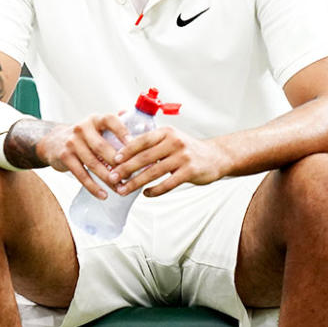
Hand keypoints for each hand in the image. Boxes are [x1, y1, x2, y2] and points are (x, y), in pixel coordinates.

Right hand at [36, 113, 130, 198]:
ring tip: (121, 189)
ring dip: (108, 179)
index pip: (110, 120)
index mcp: (94, 120)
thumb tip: (135, 117)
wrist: (53, 142)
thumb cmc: (83, 137)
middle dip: (118, 163)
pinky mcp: (65, 156)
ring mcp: (72, 142)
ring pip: (93, 163)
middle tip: (131, 176)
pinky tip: (103, 195)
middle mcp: (82, 128)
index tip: (134, 145)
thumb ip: (114, 123)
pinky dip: (93, 187)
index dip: (122, 132)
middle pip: (102, 147)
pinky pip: (81, 174)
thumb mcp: (96, 126)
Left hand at [108, 127, 228, 197]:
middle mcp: (174, 142)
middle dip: (125, 168)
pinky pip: (168, 184)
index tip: (113, 159)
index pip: (141, 140)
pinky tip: (145, 193)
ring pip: (154, 172)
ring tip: (123, 189)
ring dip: (136, 182)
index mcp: (166, 132)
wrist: (216, 156)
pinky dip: (155, 190)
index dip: (126, 150)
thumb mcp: (170, 137)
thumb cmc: (187, 148)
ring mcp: (183, 157)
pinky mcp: (190, 172)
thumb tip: (123, 145)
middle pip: (144, 157)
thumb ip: (151, 141)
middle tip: (112, 177)